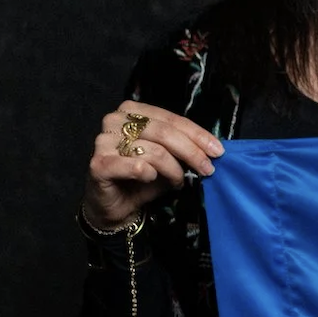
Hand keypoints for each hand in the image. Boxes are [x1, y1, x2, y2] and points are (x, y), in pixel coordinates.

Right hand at [81, 102, 223, 228]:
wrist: (116, 205)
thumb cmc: (142, 178)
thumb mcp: (168, 157)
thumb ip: (183, 146)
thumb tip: (213, 147)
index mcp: (132, 111)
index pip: (171, 119)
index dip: (198, 135)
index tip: (218, 151)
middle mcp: (115, 120)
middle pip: (164, 133)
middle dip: (192, 152)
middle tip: (208, 169)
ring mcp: (103, 141)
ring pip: (153, 151)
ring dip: (173, 169)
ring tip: (178, 181)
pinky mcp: (98, 164)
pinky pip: (134, 166)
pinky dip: (149, 174)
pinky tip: (151, 179)